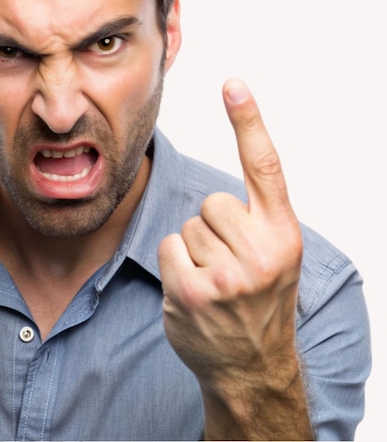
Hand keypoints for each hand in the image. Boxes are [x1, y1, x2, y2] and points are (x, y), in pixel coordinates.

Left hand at [158, 78, 310, 438]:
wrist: (251, 365)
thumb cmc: (257, 301)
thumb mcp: (273, 257)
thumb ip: (254, 219)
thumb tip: (216, 194)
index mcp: (283, 234)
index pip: (265, 167)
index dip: (249, 122)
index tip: (233, 84)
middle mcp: (262, 251)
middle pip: (210, 204)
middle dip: (212, 230)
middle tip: (228, 265)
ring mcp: (228, 274)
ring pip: (187, 226)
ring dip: (194, 250)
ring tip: (214, 282)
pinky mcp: (194, 290)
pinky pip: (167, 246)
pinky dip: (174, 265)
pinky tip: (194, 293)